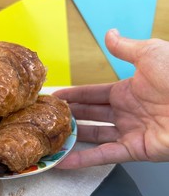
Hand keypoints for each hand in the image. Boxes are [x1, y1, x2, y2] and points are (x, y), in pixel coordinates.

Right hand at [54, 29, 168, 168]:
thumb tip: (109, 34)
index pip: (92, 94)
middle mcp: (125, 112)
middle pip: (90, 115)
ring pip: (94, 136)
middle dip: (69, 116)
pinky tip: (63, 161)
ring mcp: (129, 132)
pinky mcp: (135, 150)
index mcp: (126, 90)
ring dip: (73, 138)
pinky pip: (104, 155)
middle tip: (46, 118)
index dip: (73, 95)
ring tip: (50, 139)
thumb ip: (125, 48)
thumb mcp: (149, 54)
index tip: (54, 97)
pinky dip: (83, 160)